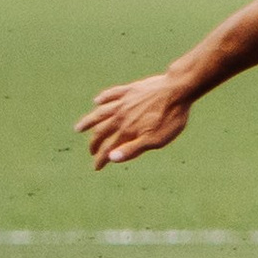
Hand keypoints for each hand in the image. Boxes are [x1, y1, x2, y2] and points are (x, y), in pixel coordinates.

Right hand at [76, 75, 192, 168]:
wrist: (178, 90)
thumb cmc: (170, 118)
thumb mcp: (155, 139)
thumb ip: (133, 149)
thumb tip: (111, 158)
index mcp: (127, 130)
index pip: (108, 148)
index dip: (101, 159)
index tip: (96, 168)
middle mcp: (120, 116)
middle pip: (101, 131)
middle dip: (95, 143)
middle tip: (92, 151)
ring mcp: (124, 102)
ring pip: (100, 112)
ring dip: (88, 121)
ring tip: (79, 128)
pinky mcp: (130, 90)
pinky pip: (112, 94)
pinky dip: (103, 98)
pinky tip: (97, 101)